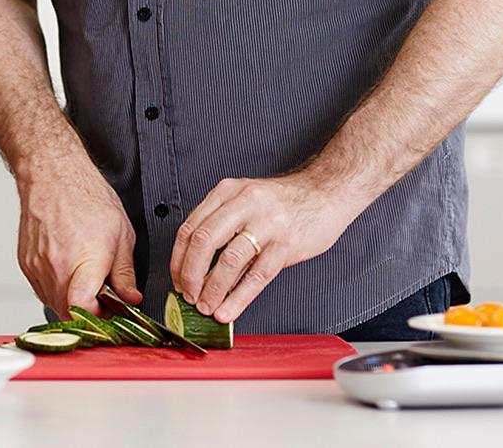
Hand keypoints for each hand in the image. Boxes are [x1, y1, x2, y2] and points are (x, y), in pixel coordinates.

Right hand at [16, 157, 142, 318]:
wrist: (52, 175)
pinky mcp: (26, 264)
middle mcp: (56, 266)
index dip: (97, 318)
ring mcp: (37, 266)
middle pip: (68, 312)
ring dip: (71, 302)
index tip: (109, 312)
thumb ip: (126, 273)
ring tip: (85, 281)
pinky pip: (42, 290)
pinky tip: (69, 272)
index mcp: (84, 259)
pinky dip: (56, 289)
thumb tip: (131, 299)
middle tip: (103, 300)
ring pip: (54, 303)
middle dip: (88, 313)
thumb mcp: (121, 234)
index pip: (82, 308)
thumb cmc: (86, 197)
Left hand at [170, 170, 365, 322]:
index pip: (190, 227)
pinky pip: (257, 276)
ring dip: (212, 289)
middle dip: (190, 275)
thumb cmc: (282, 202)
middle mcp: (244, 203)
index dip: (178, 259)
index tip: (177, 279)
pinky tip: (228, 310)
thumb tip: (195, 265)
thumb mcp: (244, 200)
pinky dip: (238, 298)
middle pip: (204, 242)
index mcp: (227, 191)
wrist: (325, 193)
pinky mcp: (286, 244)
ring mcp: (267, 223)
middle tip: (188, 296)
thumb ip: (220, 224)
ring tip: (206, 307)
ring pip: (229, 261)